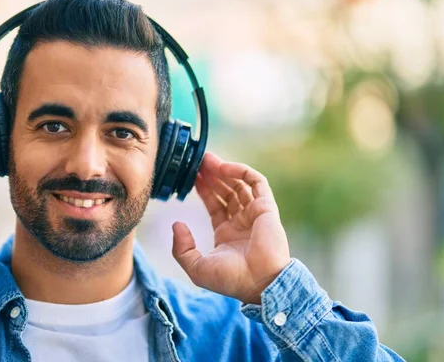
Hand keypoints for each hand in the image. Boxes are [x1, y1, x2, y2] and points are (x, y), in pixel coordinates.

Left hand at [172, 153, 290, 304]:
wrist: (259, 283)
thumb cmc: (230, 280)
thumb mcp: (196, 267)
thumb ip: (181, 248)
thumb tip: (177, 224)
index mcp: (227, 234)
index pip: (215, 205)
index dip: (203, 189)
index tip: (191, 176)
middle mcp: (242, 222)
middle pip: (226, 191)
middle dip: (212, 176)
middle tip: (197, 162)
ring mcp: (255, 214)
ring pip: (240, 184)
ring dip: (224, 170)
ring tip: (207, 160)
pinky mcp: (267, 207)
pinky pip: (256, 182)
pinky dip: (241, 171)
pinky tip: (224, 167)